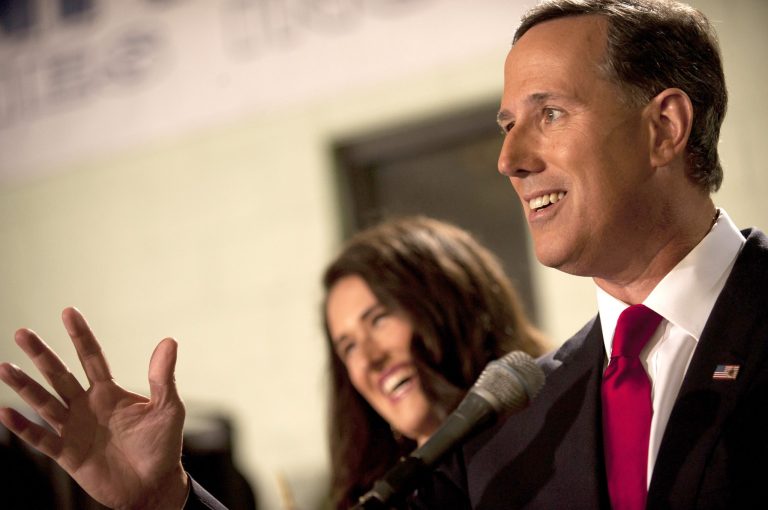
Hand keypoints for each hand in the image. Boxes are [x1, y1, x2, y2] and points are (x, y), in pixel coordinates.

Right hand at [0, 307, 187, 509]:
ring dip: (25, 386)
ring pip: (44, 403)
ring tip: (5, 367)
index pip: (92, 357)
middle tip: (22, 332)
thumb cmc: (163, 445)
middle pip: (60, 375)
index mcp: (110, 392)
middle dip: (42, 355)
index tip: (68, 311)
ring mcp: (75, 429)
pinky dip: (24, 427)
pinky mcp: (68, 454)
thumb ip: (163, 377)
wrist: (154, 485)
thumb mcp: (168, 408)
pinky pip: (42, 438)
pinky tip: (6, 412)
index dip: (80, 336)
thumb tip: (169, 340)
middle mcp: (87, 406)